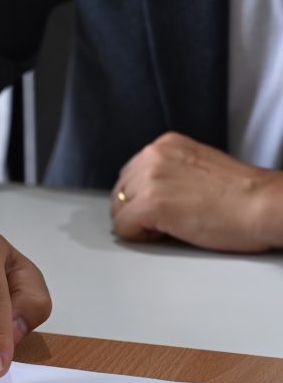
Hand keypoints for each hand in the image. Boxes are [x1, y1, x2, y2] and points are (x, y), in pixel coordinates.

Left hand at [111, 131, 282, 251]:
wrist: (263, 205)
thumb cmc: (242, 196)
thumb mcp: (198, 167)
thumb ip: (171, 172)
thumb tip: (148, 192)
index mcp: (165, 144)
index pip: (130, 174)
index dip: (143, 197)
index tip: (165, 208)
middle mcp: (153, 155)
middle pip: (120, 192)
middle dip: (136, 210)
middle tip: (168, 222)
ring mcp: (150, 179)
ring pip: (118, 210)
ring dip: (139, 224)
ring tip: (172, 227)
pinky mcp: (150, 204)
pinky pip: (123, 228)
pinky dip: (140, 237)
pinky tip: (167, 234)